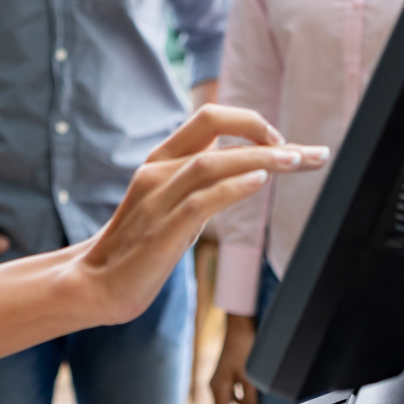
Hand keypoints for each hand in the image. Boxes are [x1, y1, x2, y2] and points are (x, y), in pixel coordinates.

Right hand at [72, 105, 325, 326]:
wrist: (94, 285)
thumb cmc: (138, 247)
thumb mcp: (171, 204)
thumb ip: (200, 184)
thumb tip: (246, 172)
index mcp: (160, 160)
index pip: (208, 118)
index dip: (249, 121)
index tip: (282, 141)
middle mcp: (157, 171)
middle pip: (214, 129)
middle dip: (265, 133)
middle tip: (309, 152)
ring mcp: (157, 199)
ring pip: (211, 162)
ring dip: (259, 158)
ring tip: (296, 161)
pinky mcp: (160, 232)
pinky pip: (200, 201)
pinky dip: (232, 188)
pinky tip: (259, 183)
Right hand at [209, 313, 259, 403]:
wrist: (240, 328)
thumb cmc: (244, 350)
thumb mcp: (249, 378)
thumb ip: (250, 401)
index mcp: (217, 389)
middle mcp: (215, 386)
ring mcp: (220, 380)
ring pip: (228, 403)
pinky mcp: (226, 375)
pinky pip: (231, 394)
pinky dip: (240, 399)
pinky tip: (252, 398)